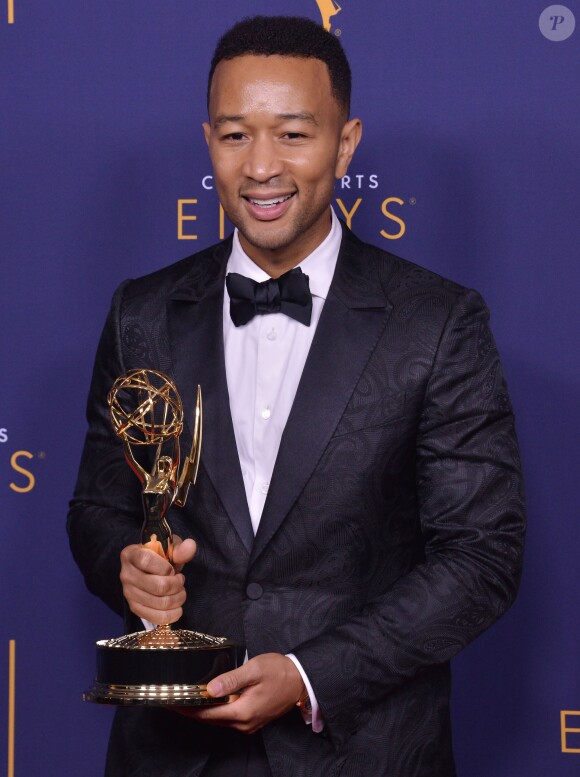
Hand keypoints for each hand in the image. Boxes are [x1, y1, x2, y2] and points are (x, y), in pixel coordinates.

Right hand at [119, 535, 195, 623]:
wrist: (150, 569)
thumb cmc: (159, 556)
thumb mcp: (169, 547)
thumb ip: (180, 548)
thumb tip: (191, 546)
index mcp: (130, 555)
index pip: (146, 561)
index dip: (165, 567)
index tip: (172, 569)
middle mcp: (126, 574)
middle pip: (157, 586)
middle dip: (177, 584)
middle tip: (180, 580)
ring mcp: (128, 593)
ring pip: (160, 603)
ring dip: (178, 598)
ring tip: (180, 591)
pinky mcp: (134, 608)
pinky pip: (156, 618)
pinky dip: (173, 614)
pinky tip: (177, 606)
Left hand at [176, 653, 305, 733]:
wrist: (301, 680)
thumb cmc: (279, 671)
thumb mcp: (254, 670)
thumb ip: (231, 680)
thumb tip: (209, 689)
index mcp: (242, 712)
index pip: (207, 714)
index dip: (187, 710)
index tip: (171, 704)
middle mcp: (244, 724)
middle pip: (210, 720)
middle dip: (191, 711)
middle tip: (173, 700)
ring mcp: (249, 724)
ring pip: (219, 719)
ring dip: (203, 711)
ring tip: (186, 699)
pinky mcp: (252, 720)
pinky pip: (228, 717)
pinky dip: (216, 710)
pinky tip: (209, 700)